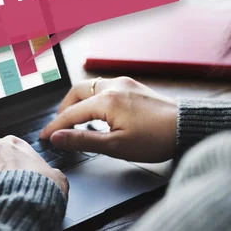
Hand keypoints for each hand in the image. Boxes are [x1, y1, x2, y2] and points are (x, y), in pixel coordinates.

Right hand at [40, 77, 177, 162]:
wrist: (187, 127)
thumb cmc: (156, 139)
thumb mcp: (116, 146)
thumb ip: (83, 140)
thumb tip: (58, 137)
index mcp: (106, 100)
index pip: (71, 113)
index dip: (55, 126)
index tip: (44, 137)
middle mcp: (113, 86)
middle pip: (77, 92)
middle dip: (64, 108)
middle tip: (60, 127)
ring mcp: (124, 83)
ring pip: (90, 86)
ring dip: (79, 102)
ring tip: (77, 121)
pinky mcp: (133, 86)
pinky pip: (105, 87)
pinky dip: (94, 98)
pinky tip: (98, 113)